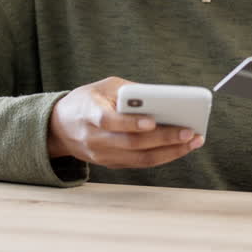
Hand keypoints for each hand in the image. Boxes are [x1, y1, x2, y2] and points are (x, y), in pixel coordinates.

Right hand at [48, 77, 204, 168]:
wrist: (59, 128)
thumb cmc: (87, 100)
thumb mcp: (103, 87)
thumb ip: (130, 91)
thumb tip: (162, 99)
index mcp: (88, 113)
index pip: (109, 122)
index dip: (131, 123)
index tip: (153, 121)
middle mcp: (94, 138)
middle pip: (131, 143)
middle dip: (164, 138)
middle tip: (190, 132)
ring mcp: (102, 155)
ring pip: (139, 158)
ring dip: (170, 152)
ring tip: (193, 142)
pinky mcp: (110, 164)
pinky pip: (139, 163)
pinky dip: (162, 156)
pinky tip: (180, 148)